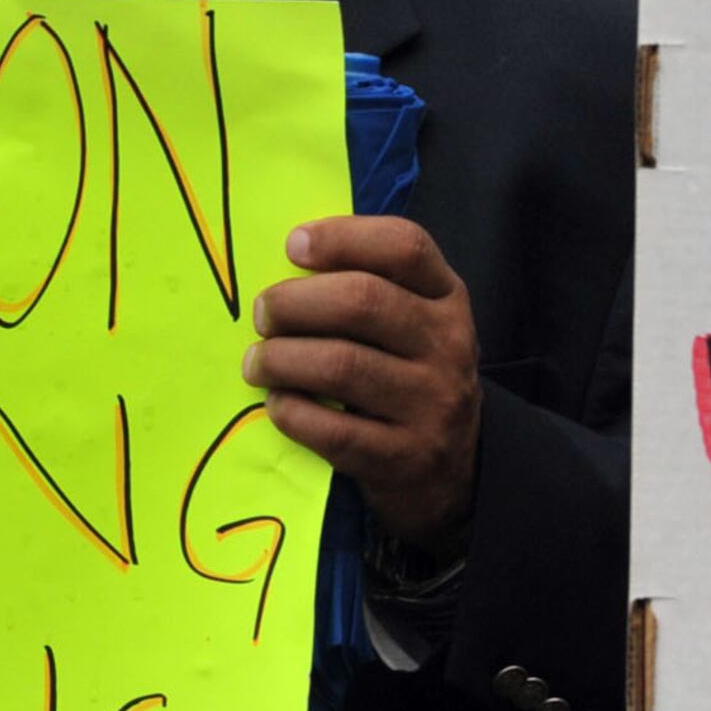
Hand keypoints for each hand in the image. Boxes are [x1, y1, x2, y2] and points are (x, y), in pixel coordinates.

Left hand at [244, 216, 480, 552]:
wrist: (455, 473)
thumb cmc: (410, 378)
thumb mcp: (413, 325)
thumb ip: (369, 287)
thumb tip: (287, 262)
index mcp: (447, 298)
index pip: (404, 246)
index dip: (342, 237)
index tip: (293, 245)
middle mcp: (449, 345)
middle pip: (363, 301)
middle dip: (295, 302)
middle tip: (262, 314)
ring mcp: (431, 404)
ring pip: (342, 365)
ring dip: (282, 358)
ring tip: (256, 362)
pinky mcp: (404, 458)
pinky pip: (334, 429)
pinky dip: (293, 412)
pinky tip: (277, 404)